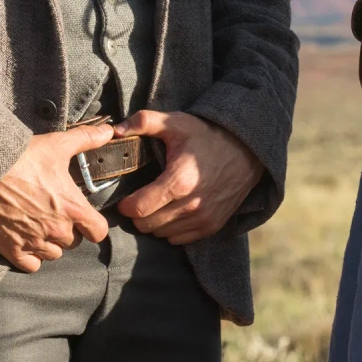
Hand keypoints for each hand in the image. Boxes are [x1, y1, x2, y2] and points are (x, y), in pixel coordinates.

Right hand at [0, 123, 115, 271]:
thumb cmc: (22, 157)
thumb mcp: (57, 144)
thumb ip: (86, 139)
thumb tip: (108, 131)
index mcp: (73, 208)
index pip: (99, 232)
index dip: (92, 225)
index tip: (84, 217)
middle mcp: (57, 230)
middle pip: (73, 242)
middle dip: (67, 230)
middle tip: (52, 213)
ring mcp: (35, 242)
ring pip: (53, 254)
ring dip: (49, 243)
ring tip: (37, 224)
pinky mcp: (13, 250)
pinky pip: (32, 265)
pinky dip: (30, 256)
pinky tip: (24, 238)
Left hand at [113, 111, 264, 245]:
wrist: (246, 151)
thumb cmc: (207, 136)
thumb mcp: (176, 122)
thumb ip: (144, 121)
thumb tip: (115, 130)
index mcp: (179, 181)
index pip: (138, 209)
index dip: (126, 205)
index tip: (125, 199)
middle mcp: (192, 205)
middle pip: (146, 225)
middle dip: (138, 214)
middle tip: (140, 199)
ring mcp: (203, 219)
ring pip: (161, 234)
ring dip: (154, 222)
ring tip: (157, 204)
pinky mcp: (212, 226)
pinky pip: (179, 239)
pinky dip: (171, 228)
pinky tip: (173, 211)